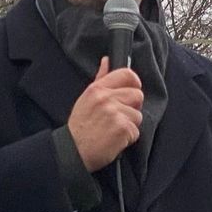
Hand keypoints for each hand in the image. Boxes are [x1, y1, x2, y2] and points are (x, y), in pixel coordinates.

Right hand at [68, 57, 143, 171]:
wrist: (73, 151)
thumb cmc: (80, 127)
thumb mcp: (86, 99)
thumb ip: (100, 79)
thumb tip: (107, 61)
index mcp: (97, 89)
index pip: (127, 75)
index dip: (134, 84)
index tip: (131, 93)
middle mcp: (106, 98)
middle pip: (138, 96)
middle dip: (132, 108)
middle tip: (118, 118)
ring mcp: (115, 113)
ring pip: (138, 115)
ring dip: (129, 125)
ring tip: (113, 130)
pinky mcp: (122, 129)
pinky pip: (136, 131)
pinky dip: (128, 138)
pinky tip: (114, 140)